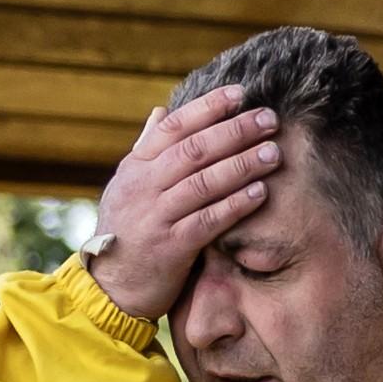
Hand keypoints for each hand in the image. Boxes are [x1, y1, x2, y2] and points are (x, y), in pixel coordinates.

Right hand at [83, 83, 279, 319]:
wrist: (109, 288)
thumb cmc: (125, 233)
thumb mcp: (127, 187)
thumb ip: (146, 150)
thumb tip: (160, 111)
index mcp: (135, 167)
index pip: (173, 126)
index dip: (208, 107)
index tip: (241, 94)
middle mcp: (143, 186)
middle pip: (194, 149)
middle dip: (235, 131)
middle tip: (270, 118)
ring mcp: (156, 216)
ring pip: (203, 182)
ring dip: (243, 164)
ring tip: (273, 152)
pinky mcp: (170, 247)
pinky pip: (208, 220)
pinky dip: (236, 205)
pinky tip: (261, 192)